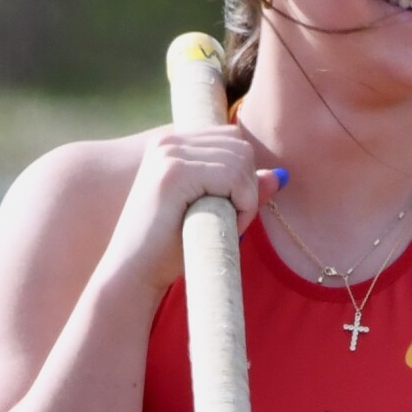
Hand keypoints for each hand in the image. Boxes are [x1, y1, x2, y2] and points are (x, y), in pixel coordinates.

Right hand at [97, 124, 282, 298]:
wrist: (133, 273)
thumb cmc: (170, 248)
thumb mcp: (211, 212)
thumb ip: (241, 190)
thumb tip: (279, 175)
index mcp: (171, 143)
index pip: (232, 139)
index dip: (241, 176)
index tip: (227, 209)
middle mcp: (167, 141)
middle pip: (240, 146)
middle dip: (246, 186)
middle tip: (230, 221)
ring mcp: (169, 154)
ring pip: (240, 160)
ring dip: (245, 198)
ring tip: (223, 225)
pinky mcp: (174, 172)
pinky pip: (234, 178)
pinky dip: (241, 206)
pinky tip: (221, 225)